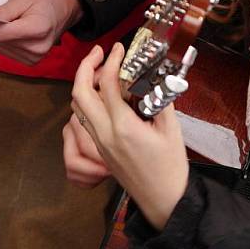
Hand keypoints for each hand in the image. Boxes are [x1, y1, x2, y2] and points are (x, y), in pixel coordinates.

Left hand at [0, 0, 82, 64]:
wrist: (64, 3)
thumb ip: (2, 11)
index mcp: (38, 29)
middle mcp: (38, 47)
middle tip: (6, 12)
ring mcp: (36, 56)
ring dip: (1, 33)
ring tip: (16, 21)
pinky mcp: (32, 60)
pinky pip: (6, 51)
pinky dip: (6, 40)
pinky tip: (17, 30)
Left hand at [72, 44, 188, 230]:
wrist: (163, 199)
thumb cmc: (170, 167)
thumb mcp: (172, 128)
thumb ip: (160, 99)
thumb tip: (154, 77)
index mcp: (123, 128)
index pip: (107, 85)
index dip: (111, 61)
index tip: (119, 48)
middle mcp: (104, 134)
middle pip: (79, 94)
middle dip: (85, 67)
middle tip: (99, 51)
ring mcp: (99, 143)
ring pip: (78, 107)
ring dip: (83, 83)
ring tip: (100, 67)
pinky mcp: (100, 148)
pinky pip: (85, 118)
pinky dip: (88, 99)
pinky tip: (104, 92)